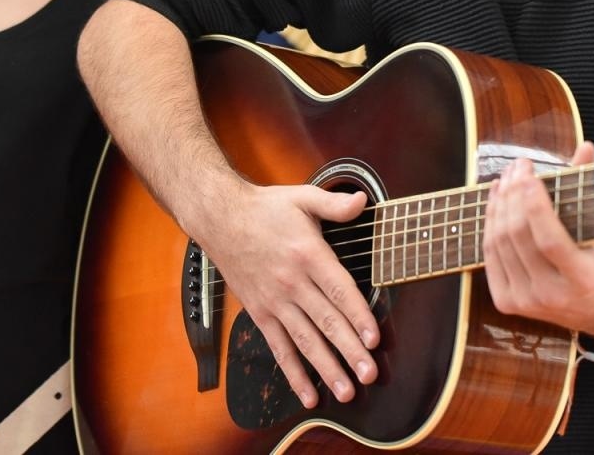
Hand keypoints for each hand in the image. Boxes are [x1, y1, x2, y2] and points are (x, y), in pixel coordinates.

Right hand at [188, 182, 379, 407]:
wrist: (219, 218)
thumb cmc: (264, 209)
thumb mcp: (302, 198)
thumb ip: (335, 203)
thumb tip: (362, 201)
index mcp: (308, 254)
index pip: (339, 290)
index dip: (358, 315)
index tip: (374, 338)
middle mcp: (292, 283)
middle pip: (326, 321)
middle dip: (350, 351)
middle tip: (369, 375)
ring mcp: (275, 302)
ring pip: (305, 341)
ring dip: (327, 369)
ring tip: (347, 391)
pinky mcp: (260, 314)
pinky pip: (279, 348)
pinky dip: (294, 374)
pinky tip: (308, 394)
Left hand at [482, 141, 593, 336]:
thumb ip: (593, 187)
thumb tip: (586, 147)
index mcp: (582, 279)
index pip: (550, 241)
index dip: (535, 206)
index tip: (529, 175)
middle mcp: (552, 295)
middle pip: (519, 237)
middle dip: (514, 194)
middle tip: (518, 166)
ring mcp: (526, 302)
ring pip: (499, 243)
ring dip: (499, 203)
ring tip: (507, 177)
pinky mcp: (507, 302)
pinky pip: (490, 254)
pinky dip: (490, 222)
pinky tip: (496, 199)